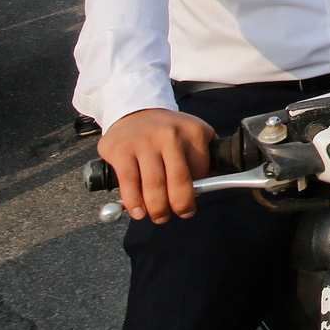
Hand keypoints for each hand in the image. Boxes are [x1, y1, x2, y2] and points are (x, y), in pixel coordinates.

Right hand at [98, 108, 214, 222]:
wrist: (135, 113)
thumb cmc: (167, 131)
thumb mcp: (193, 134)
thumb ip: (203, 155)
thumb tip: (206, 186)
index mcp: (193, 132)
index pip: (201, 170)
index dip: (197, 190)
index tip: (192, 199)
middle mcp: (170, 135)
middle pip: (179, 180)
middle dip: (181, 204)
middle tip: (180, 214)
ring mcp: (144, 142)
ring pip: (154, 185)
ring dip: (158, 208)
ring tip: (159, 216)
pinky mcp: (122, 150)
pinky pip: (130, 183)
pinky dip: (134, 202)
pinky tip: (138, 211)